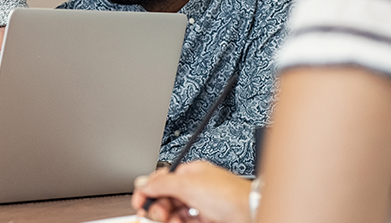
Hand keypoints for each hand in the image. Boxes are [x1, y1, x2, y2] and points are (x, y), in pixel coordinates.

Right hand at [131, 161, 250, 222]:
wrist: (251, 213)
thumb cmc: (229, 194)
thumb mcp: (188, 184)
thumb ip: (161, 183)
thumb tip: (142, 183)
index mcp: (189, 172)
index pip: (160, 179)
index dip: (147, 191)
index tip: (139, 203)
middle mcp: (194, 187)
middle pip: (165, 197)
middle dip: (158, 207)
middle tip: (158, 215)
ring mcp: (200, 204)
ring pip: (173, 212)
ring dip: (168, 218)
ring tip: (172, 221)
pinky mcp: (205, 219)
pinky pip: (184, 221)